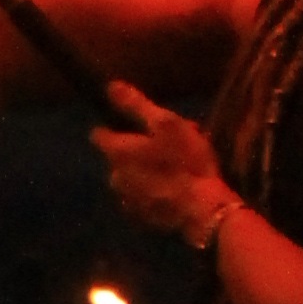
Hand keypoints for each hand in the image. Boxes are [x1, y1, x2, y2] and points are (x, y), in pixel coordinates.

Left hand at [92, 81, 238, 250]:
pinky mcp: (141, 217)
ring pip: (131, 176)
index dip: (116, 128)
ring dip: (147, 169)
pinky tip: (176, 187)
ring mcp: (126, 200)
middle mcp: (114, 177)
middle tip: (171, 144)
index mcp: (116, 152)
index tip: (139, 127)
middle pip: (118, 156)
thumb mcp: (165, 124)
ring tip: (178, 165)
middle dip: (138, 149)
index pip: (99, 134)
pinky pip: (142, 196)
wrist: (202, 209)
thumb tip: (110, 86)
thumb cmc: (185, 161)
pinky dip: (153, 189)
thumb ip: (135, 105)